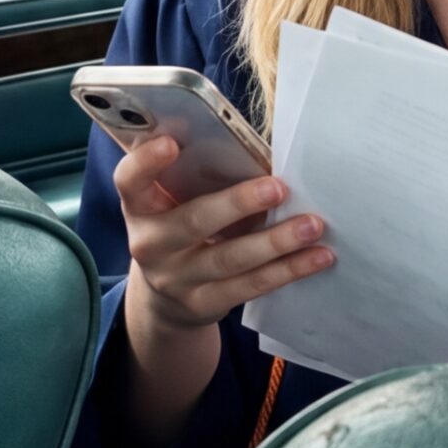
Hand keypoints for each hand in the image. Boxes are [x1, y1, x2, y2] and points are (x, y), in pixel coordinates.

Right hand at [116, 134, 333, 339]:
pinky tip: (317, 257)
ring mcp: (175, 279)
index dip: (146, 162)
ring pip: (229, 259)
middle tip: (279, 187)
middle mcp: (150, 243)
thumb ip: (197, 179)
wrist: (164, 299)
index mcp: (140, 206)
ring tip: (312, 225)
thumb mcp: (172, 204)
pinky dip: (287, 270)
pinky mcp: (203, 304)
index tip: (171, 143)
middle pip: (193, 221)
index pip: (129, 181)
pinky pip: (249, 286)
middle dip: (238, 204)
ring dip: (276, 241)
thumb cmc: (180, 228)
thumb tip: (262, 155)